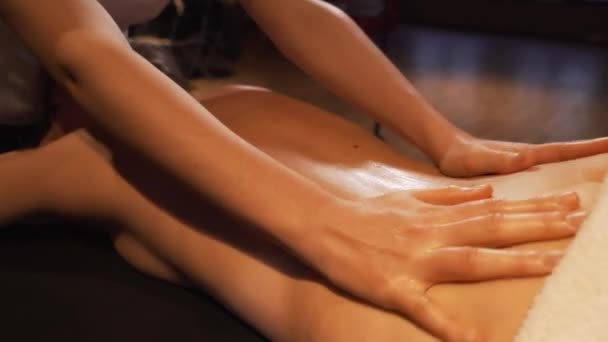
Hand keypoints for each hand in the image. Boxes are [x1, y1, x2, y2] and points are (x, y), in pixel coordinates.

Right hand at [303, 184, 583, 340]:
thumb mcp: (409, 197)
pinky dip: (450, 326)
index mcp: (436, 216)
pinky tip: (478, 341)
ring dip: (511, 262)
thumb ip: (450, 197)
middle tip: (578, 225)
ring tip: (552, 262)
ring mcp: (414, 261)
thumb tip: (488, 191)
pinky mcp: (394, 288)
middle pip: (491, 230)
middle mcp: (432, 235)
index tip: (567, 205)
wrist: (322, 223)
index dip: (532, 208)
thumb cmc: (366, 213)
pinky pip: (425, 310)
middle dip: (537, 227)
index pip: (493, 209)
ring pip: (470, 261)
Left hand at [437, 134, 607, 176]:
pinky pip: (546, 181)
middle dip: (598, 159)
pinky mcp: (516, 178)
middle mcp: (530, 161)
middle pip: (571, 159)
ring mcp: (525, 168)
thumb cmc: (459, 157)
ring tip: (606, 186)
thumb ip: (497, 159)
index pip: (565, 152)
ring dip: (583, 173)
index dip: (592, 149)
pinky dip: (561, 184)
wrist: (446, 153)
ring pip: (561, 171)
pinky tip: (567, 197)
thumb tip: (525, 157)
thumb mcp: (475, 160)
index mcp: (526, 156)